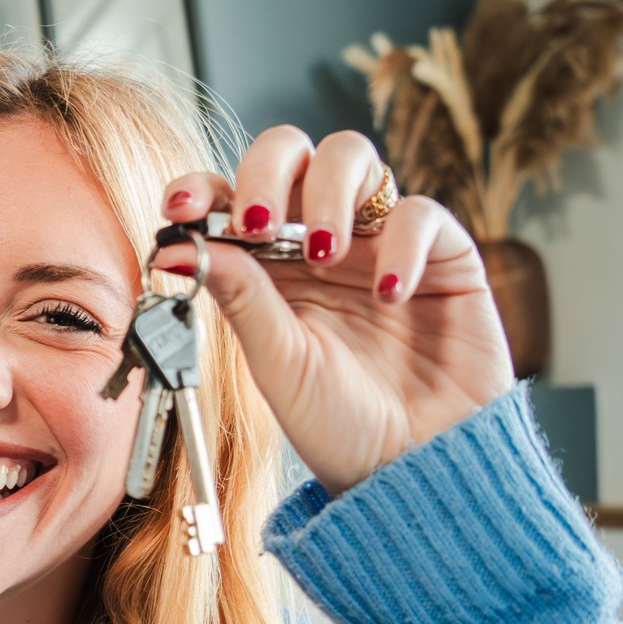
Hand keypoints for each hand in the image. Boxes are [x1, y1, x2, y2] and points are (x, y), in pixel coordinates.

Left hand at [157, 127, 513, 492]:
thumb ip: (239, 297)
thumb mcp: (278, 362)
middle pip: (291, 154)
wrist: (417, 469)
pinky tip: (390, 294)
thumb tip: (179, 247)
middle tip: (260, 223)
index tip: (181, 206)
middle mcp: (319, 241)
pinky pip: (420, 213)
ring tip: (326, 253)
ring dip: (330, 192)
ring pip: (352, 158)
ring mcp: (379, 241)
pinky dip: (401, 243)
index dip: (203, 188)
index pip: (229, 199)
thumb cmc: (339, 425)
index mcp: (267, 266)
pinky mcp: (443, 254)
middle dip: (269, 171)